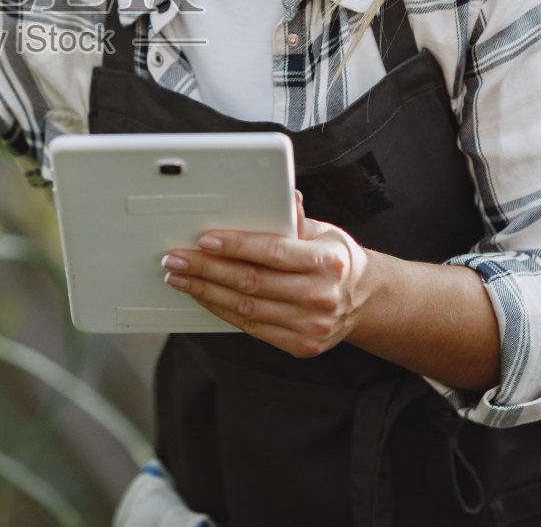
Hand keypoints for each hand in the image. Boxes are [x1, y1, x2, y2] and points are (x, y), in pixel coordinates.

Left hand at [162, 191, 371, 357]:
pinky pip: (251, 327)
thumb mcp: (323, 232)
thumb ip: (295, 219)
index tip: (204, 240)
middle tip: (175, 259)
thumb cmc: (335, 260)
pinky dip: (222, 311)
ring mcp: (311, 325)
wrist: (365, 301)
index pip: (272, 252)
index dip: (236, 245)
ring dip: (206, 292)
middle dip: (206, 269)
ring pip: (246, 308)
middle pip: (252, 282)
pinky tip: (204, 297)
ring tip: (180, 278)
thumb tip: (281, 195)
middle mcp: (321, 296)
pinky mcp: (300, 345)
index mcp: (327, 262)